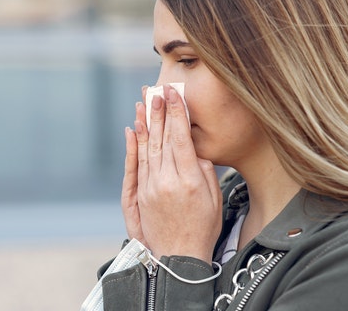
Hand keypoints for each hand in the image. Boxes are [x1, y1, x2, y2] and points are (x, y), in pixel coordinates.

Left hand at [121, 85, 222, 263]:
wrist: (179, 258)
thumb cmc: (203, 228)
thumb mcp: (214, 200)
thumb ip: (204, 172)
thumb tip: (193, 149)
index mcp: (189, 181)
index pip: (180, 138)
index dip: (176, 113)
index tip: (173, 94)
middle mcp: (166, 181)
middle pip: (161, 139)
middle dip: (158, 112)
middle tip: (156, 90)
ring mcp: (150, 188)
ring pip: (146, 148)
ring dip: (144, 122)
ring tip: (143, 102)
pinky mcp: (140, 195)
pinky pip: (136, 165)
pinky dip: (133, 145)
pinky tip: (133, 130)